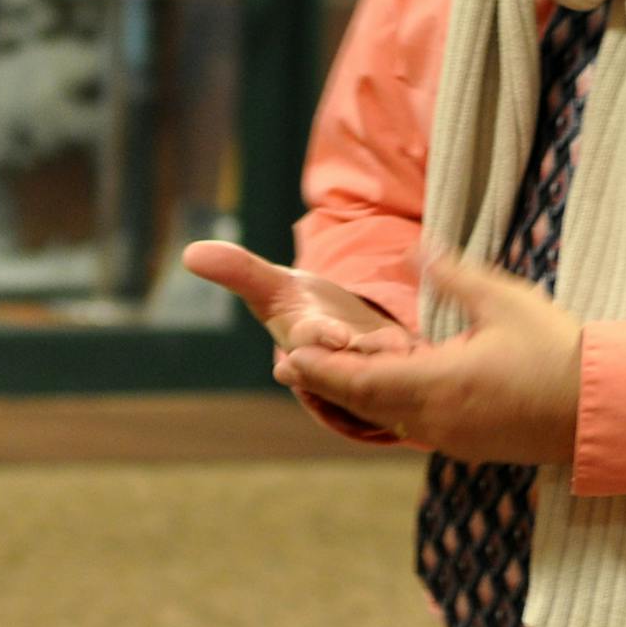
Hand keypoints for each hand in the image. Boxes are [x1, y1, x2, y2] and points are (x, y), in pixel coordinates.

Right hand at [182, 239, 413, 353]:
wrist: (344, 333)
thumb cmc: (303, 309)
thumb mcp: (274, 288)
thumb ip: (239, 271)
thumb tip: (190, 252)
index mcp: (307, 342)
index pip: (309, 343)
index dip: (319, 340)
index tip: (330, 335)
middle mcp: (338, 363)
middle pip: (348, 363)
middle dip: (360, 355)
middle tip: (375, 344)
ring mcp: (372, 370)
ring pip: (386, 371)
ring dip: (396, 362)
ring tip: (402, 347)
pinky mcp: (404, 374)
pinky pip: (418, 373)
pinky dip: (426, 364)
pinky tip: (435, 353)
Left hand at [277, 252, 582, 465]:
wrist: (599, 406)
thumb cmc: (556, 350)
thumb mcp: (505, 301)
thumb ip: (454, 275)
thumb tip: (416, 248)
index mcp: (437, 383)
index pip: (360, 379)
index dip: (321, 368)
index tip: (288, 356)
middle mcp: (435, 419)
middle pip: (365, 403)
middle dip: (327, 382)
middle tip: (291, 366)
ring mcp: (451, 437)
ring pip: (389, 417)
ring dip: (358, 395)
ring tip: (331, 375)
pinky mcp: (469, 444)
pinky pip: (415, 425)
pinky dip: (390, 406)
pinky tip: (388, 390)